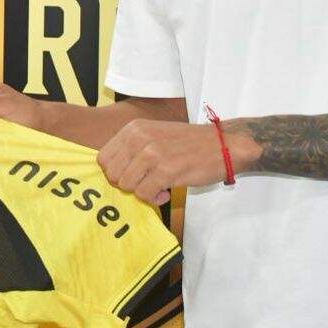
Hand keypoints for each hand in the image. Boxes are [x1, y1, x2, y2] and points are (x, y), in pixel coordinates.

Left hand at [97, 119, 226, 206]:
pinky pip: (144, 194)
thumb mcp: (154, 134)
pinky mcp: (166, 171)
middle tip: (147, 182)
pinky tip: (166, 192)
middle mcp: (139, 138)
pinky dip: (154, 199)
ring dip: (142, 192)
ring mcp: (152, 154)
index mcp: (134, 128)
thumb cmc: (188, 143)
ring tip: (159, 186)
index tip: (134, 175)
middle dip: (128, 184)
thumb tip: (110, 172)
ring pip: (126, 186)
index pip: (103, 159)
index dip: (117, 172)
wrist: (224, 144)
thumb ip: (132, 148)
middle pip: (112, 174)